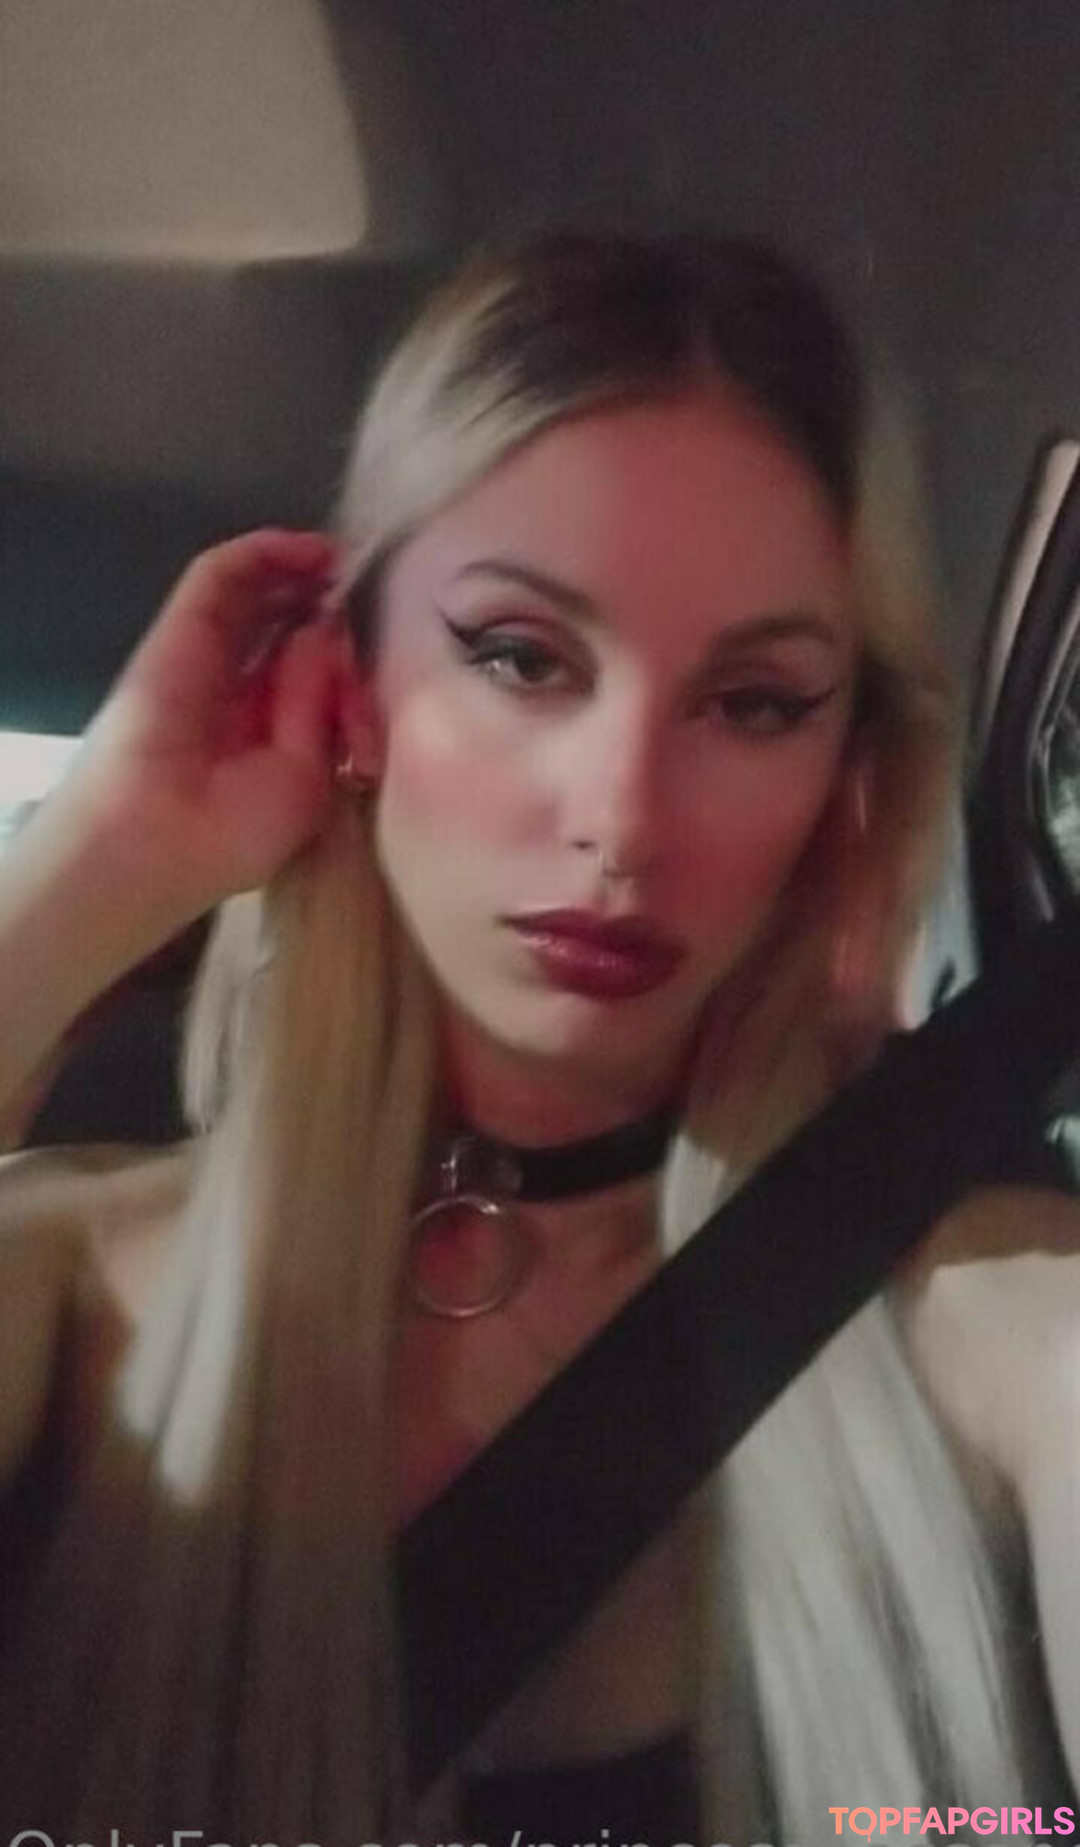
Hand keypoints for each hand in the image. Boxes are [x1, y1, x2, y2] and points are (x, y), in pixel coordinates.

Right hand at [50, 528, 352, 926]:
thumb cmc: (240, 827)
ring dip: (299, 571)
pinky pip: (219, 578)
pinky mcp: (182, 631)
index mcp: (271, 735)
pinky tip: (306, 550)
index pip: (317, 679)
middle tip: (365, 595)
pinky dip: (261, 554)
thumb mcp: (309, 771)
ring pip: (255, 595)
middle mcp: (243, 691)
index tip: (383, 662)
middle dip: (329, 612)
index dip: (349, 664)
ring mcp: (209, 656)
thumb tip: (324, 630)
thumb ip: (320, 699)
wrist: (158, 835)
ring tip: (341, 558)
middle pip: (290, 632)